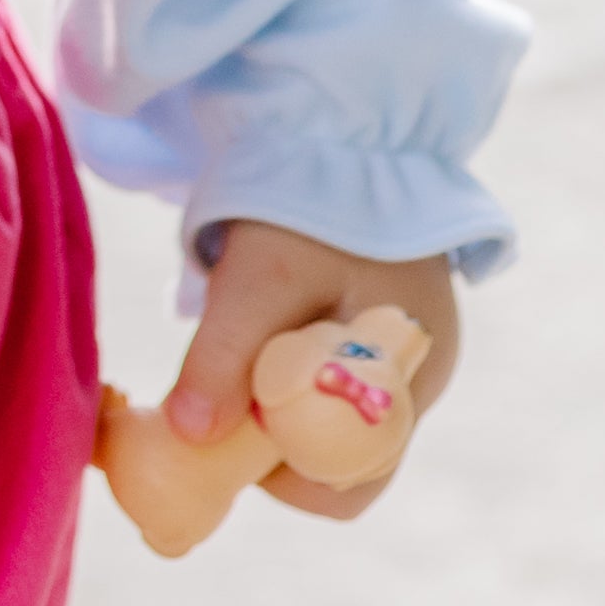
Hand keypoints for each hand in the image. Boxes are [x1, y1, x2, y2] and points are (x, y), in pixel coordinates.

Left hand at [164, 219, 460, 521]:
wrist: (338, 120)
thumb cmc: (307, 198)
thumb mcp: (260, 276)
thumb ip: (224, 359)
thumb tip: (190, 438)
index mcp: (408, 376)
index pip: (345, 485)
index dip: (274, 474)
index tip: (219, 429)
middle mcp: (414, 378)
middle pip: (332, 457)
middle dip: (266, 435)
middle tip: (214, 388)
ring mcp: (396, 353)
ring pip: (322, 416)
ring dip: (268, 396)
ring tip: (239, 329)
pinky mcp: (373, 326)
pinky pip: (323, 378)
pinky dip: (279, 365)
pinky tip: (256, 314)